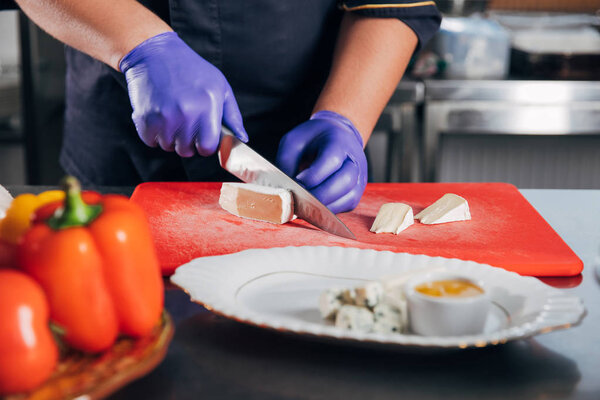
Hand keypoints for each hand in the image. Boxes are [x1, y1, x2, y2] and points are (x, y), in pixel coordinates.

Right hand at [119, 32, 247, 156]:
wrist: (154, 53)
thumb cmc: (191, 70)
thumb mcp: (220, 87)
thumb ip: (233, 116)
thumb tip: (242, 139)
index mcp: (208, 106)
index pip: (208, 147)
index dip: (206, 144)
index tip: (203, 135)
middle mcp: (186, 113)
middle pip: (188, 151)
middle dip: (188, 142)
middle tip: (185, 122)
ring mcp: (164, 116)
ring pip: (169, 146)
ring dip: (171, 137)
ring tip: (171, 115)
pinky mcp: (144, 118)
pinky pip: (151, 141)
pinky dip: (154, 134)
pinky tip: (158, 115)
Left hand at [276, 111, 367, 213]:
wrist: (335, 137)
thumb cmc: (312, 140)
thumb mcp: (293, 141)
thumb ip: (287, 162)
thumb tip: (286, 189)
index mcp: (339, 141)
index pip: (332, 160)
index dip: (314, 175)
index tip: (297, 180)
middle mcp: (355, 159)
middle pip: (346, 181)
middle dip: (320, 195)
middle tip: (300, 198)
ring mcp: (359, 177)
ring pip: (349, 197)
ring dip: (325, 206)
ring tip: (305, 205)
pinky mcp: (356, 192)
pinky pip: (347, 206)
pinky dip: (330, 210)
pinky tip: (314, 208)